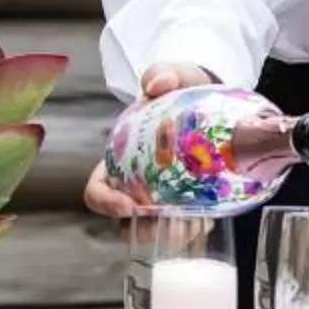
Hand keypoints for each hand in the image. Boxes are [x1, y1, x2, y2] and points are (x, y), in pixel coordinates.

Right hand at [81, 62, 215, 217]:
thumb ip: (162, 74)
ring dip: (174, 234)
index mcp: (119, 159)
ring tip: (195, 223)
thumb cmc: (181, 89)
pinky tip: (211, 215)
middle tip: (170, 224)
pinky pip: (188, 225)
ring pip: (159, 229)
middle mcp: (136, 183)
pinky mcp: (191, 202)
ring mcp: (163, 196)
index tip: (128, 206)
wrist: (211, 95)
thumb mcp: (172, 76)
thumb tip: (157, 84)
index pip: (97, 190)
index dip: (105, 202)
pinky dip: (197, 226)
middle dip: (146, 230)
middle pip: (128, 222)